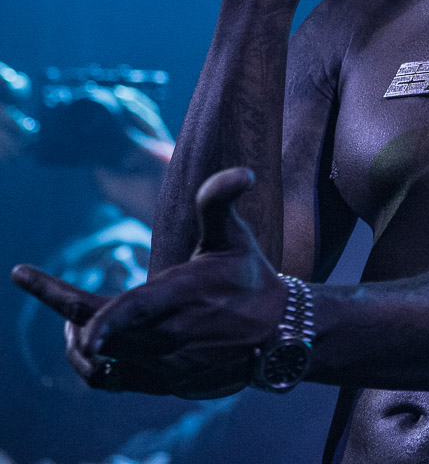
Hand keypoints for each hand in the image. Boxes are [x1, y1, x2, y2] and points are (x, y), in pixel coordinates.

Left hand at [11, 168, 286, 398]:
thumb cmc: (250, 277)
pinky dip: (88, 363)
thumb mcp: (237, 236)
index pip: (132, 311)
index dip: (103, 321)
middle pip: (98, 333)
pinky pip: (108, 381)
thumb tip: (242, 172)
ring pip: (97, 362)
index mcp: (184, 296)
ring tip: (64, 312)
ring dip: (72, 337)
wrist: (274, 336)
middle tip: (27, 278)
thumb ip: (220, 201)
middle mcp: (169, 336)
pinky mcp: (160, 382)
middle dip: (59, 305)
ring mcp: (163, 364)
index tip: (73, 322)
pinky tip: (88, 342)